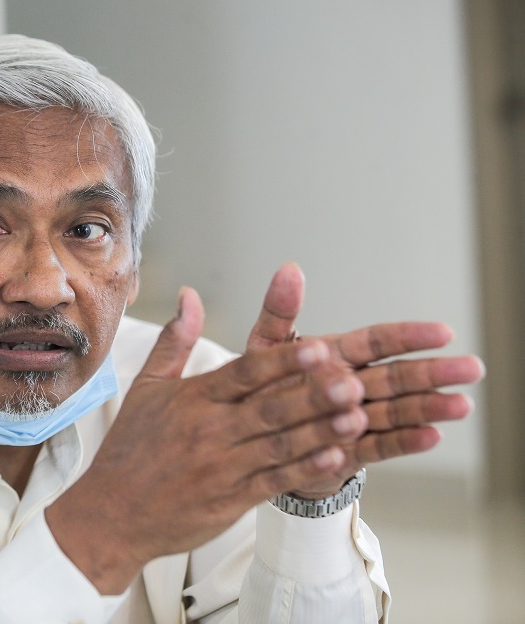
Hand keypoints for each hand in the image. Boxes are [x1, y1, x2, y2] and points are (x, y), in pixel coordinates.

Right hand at [46, 287, 366, 593]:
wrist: (111, 514)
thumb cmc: (130, 448)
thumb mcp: (146, 388)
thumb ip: (175, 341)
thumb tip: (189, 295)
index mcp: (193, 399)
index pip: (244, 373)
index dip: (282, 361)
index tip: (317, 347)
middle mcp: (210, 431)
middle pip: (269, 408)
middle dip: (314, 394)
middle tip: (354, 381)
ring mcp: (223, 467)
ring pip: (279, 445)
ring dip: (321, 431)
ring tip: (358, 416)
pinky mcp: (231, 500)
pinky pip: (275, 482)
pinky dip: (305, 470)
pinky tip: (337, 458)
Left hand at [246, 263, 484, 496]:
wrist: (249, 440)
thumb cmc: (256, 387)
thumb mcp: (263, 350)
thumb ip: (278, 313)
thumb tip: (288, 269)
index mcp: (333, 356)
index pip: (376, 342)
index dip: (408, 336)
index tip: (442, 332)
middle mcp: (349, 386)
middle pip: (396, 376)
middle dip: (433, 372)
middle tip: (471, 368)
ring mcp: (352, 419)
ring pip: (395, 410)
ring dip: (428, 407)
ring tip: (461, 405)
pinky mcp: (347, 451)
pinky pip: (377, 445)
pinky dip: (402, 442)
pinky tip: (431, 435)